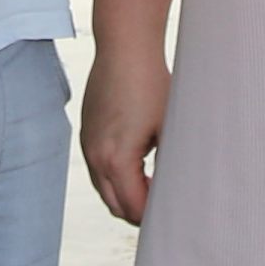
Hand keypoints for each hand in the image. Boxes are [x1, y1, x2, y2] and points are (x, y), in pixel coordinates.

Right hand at [80, 28, 170, 225]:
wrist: (125, 48)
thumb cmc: (153, 86)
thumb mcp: (169, 129)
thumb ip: (168, 167)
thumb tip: (178, 194)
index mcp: (116, 160)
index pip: (133, 209)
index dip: (155, 217)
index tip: (176, 213)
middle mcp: (95, 156)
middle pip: (115, 206)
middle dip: (139, 211)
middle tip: (167, 208)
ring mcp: (87, 144)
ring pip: (104, 189)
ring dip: (126, 194)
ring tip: (155, 188)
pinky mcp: (87, 133)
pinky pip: (98, 169)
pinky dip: (115, 177)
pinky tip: (139, 166)